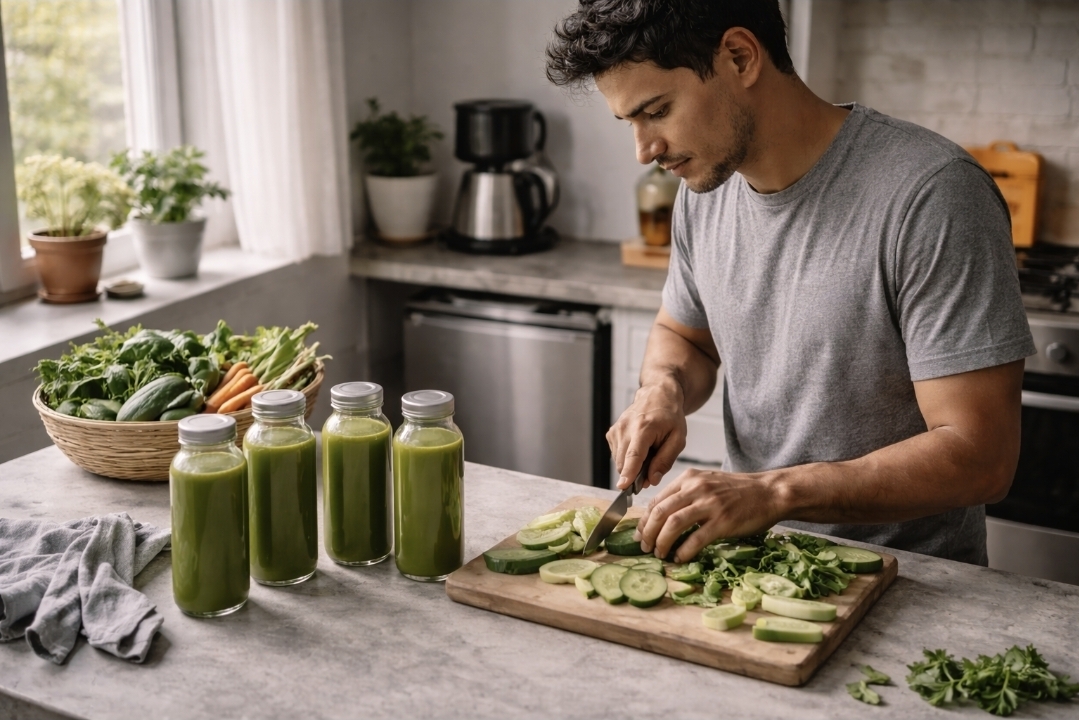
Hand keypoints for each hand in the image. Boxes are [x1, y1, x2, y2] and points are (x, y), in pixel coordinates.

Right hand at [607, 383, 686, 489]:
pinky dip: (627, 459)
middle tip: (652, 469)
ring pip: (619, 462)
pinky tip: (639, 449)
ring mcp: (616, 430)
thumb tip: (652, 480)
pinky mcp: (611, 433)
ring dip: (632, 466)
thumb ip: (665, 461)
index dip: (628, 473)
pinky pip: (617, 456)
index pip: (634, 455)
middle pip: (624, 462)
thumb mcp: (678, 439)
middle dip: (635, 474)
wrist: (657, 396)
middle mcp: (625, 428)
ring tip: (647, 453)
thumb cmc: (670, 417)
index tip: (622, 486)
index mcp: (644, 428)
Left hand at [634, 468, 783, 562]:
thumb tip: (662, 517)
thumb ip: (686, 495)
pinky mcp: (723, 521)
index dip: (645, 520)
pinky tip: (680, 558)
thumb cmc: (738, 491)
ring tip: (659, 554)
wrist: (769, 492)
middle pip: (660, 512)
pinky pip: (696, 539)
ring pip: (673, 524)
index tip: (640, 534)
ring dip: (662, 542)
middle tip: (645, 547)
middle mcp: (696, 488)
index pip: (657, 500)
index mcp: (689, 479)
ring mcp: (710, 504)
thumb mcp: (707, 483)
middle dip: (648, 533)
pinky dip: (684, 551)